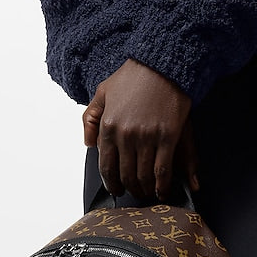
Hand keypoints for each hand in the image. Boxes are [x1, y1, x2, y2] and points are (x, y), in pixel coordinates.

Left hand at [82, 58, 200, 201]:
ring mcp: (147, 137)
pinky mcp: (167, 137)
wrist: (161, 63)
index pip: (106, 167)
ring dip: (147, 190)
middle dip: (131, 189)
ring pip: (144, 176)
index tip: (117, 189)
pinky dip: (162, 185)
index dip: (112, 183)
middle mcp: (126, 135)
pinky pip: (163, 170)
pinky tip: (163, 190)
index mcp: (109, 126)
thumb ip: (90, 119)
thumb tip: (88, 145)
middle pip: (126, 175)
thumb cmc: (132, 77)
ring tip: (149, 193)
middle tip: (136, 192)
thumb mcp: (102, 92)